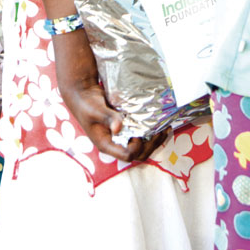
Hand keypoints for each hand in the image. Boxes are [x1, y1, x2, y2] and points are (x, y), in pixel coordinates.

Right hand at [51, 27, 166, 162]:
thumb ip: (108, 118)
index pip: (127, 155)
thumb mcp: (96, 110)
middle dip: (151, 146)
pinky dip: (152, 132)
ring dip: (154, 140)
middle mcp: (115, 143)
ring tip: (165, 129)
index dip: (137, 147)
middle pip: (138, 154)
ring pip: (142, 147)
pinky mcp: (126, 127)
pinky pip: (141, 135)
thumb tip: (118, 128)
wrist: (83, 94)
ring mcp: (121, 136)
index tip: (141, 134)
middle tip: (161, 132)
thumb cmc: (87, 103)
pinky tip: (161, 123)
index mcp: (106, 144)